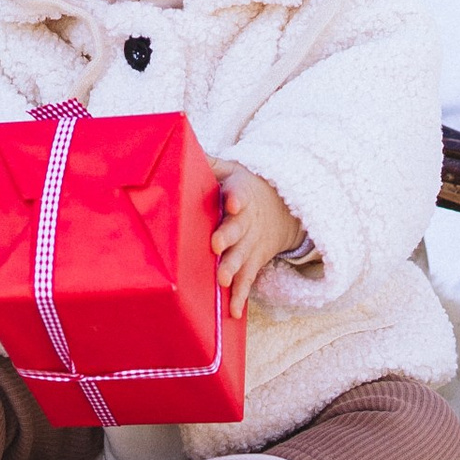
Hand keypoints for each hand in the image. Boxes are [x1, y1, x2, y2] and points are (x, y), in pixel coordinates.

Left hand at [212, 167, 299, 315]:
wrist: (279, 209)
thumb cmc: (240, 187)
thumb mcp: (229, 169)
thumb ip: (209, 162)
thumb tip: (180, 147)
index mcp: (241, 194)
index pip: (240, 193)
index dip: (236, 198)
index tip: (231, 202)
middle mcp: (247, 222)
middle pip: (239, 229)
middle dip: (228, 237)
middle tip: (216, 245)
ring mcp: (251, 245)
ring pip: (242, 257)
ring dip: (232, 269)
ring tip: (221, 280)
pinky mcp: (253, 263)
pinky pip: (247, 281)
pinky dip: (240, 296)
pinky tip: (230, 312)